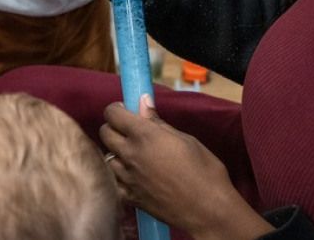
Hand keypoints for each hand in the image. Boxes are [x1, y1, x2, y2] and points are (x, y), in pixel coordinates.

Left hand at [101, 97, 272, 239]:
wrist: (209, 210)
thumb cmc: (204, 171)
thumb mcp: (185, 139)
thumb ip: (158, 122)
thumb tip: (143, 103)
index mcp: (144, 135)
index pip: (112, 114)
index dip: (117, 109)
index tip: (126, 111)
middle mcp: (131, 154)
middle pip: (105, 133)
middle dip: (114, 127)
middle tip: (130, 130)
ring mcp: (128, 178)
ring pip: (107, 157)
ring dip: (116, 152)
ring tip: (134, 154)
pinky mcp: (130, 197)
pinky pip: (115, 182)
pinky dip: (120, 176)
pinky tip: (134, 176)